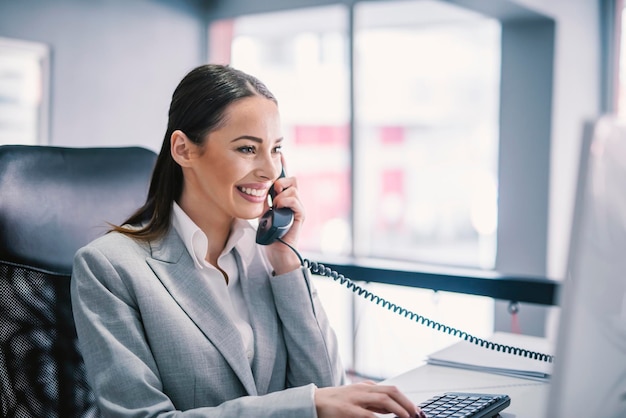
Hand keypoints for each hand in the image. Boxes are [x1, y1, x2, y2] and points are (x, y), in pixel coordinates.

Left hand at [263, 156, 304, 274]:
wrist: (276, 252)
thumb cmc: (270, 234)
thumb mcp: (262, 212)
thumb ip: (262, 200)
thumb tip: (256, 186)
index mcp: (284, 199)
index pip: (285, 179)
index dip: (283, 166)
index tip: (279, 155)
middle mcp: (293, 201)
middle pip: (292, 180)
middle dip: (280, 181)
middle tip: (271, 190)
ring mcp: (298, 208)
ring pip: (293, 188)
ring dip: (281, 193)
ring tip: (274, 203)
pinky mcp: (300, 215)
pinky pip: (296, 200)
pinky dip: (286, 200)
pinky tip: (278, 206)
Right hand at [315, 381, 425, 417]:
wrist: (314, 402)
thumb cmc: (336, 401)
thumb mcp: (357, 397)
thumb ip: (373, 402)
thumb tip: (393, 408)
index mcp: (366, 387)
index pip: (392, 390)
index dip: (407, 400)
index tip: (417, 411)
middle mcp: (362, 390)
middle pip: (391, 392)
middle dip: (407, 403)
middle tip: (417, 414)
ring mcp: (355, 399)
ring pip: (383, 400)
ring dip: (399, 409)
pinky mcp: (348, 411)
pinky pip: (368, 415)